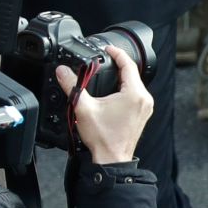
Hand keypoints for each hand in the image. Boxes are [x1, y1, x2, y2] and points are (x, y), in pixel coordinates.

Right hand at [55, 42, 151, 163]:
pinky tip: (113, 91)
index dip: (117, 53)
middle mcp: (144, 100)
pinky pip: (136, 95)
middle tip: (105, 60)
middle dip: (118, 65)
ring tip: (107, 74)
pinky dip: (125, 89)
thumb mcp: (83, 108)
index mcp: (134, 94)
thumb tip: (63, 71)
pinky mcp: (142, 115)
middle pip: (132, 74)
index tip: (108, 49)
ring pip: (135, 84)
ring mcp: (145, 108)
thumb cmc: (103, 138)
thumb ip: (72, 86)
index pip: (129, 64)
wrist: (111, 159)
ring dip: (122, 78)